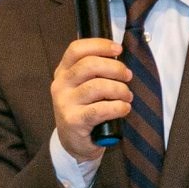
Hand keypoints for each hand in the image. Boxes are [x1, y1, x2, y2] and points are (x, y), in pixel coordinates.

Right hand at [51, 38, 131, 161]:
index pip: (76, 49)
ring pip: (97, 86)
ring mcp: (65, 103)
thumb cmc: (85, 109)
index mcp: (63, 72)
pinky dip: (118, 107)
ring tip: (127, 96)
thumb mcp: (83, 86)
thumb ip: (95, 70)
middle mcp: (61, 85)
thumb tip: (118, 55)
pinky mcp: (73, 121)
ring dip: (119, 90)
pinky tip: (124, 109)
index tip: (118, 49)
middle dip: (115, 68)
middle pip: (89, 64)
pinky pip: (100, 109)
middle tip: (127, 76)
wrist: (74, 142)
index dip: (99, 45)